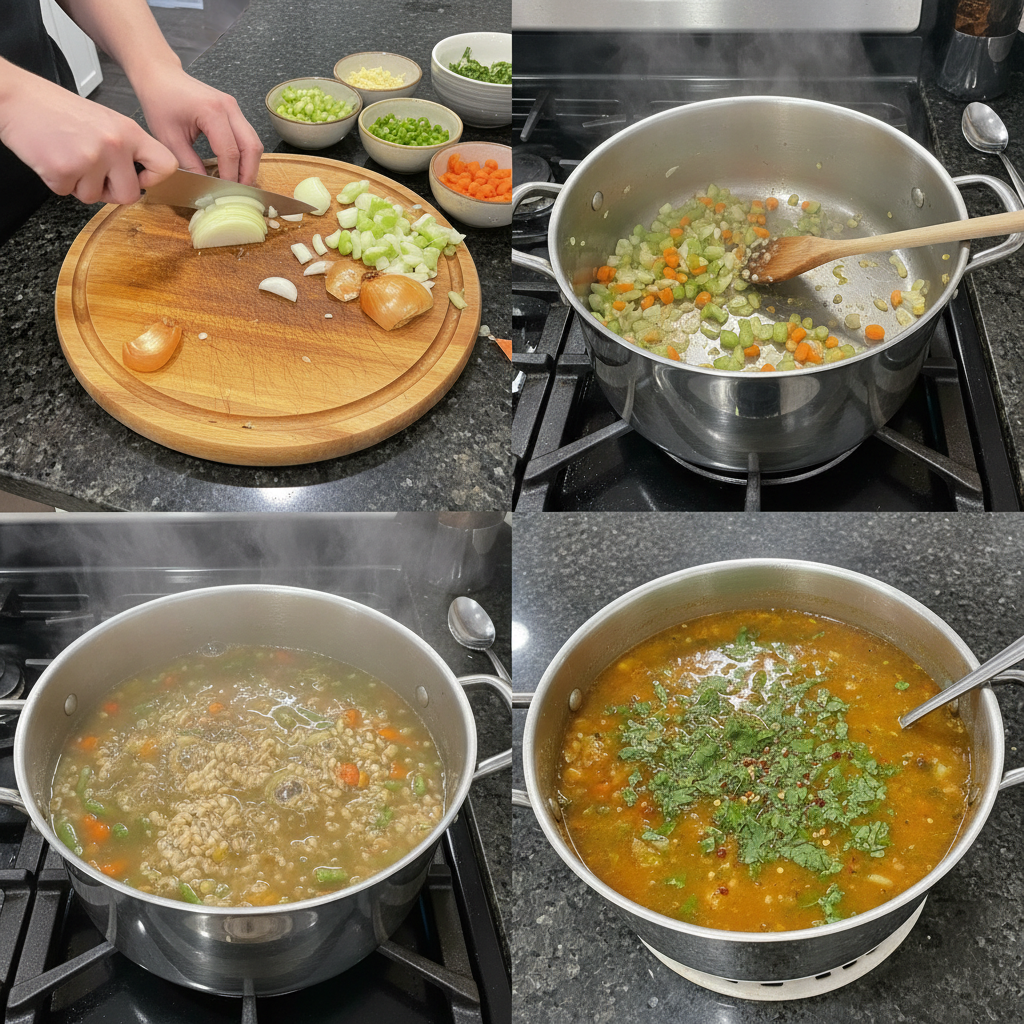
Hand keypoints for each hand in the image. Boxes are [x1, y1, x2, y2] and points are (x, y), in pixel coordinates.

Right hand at [0, 65, 176, 204]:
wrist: (16, 98)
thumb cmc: (58, 110)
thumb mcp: (105, 121)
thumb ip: (126, 149)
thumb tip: (142, 180)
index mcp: (128, 131)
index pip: (166, 165)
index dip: (154, 179)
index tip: (141, 179)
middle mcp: (113, 145)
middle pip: (130, 196)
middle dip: (110, 191)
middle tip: (92, 172)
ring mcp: (89, 158)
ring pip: (95, 198)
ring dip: (80, 185)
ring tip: (68, 156)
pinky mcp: (64, 170)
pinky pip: (68, 193)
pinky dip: (58, 182)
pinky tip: (52, 158)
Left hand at [134, 66, 262, 184]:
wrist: (160, 76)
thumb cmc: (160, 101)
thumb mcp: (169, 138)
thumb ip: (189, 164)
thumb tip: (205, 186)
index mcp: (212, 112)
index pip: (230, 152)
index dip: (230, 176)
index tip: (224, 193)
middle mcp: (229, 107)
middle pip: (251, 147)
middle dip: (247, 174)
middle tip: (238, 193)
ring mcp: (234, 107)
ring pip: (254, 143)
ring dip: (249, 165)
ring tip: (238, 182)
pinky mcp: (234, 110)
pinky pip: (248, 137)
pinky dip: (245, 155)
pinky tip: (235, 167)